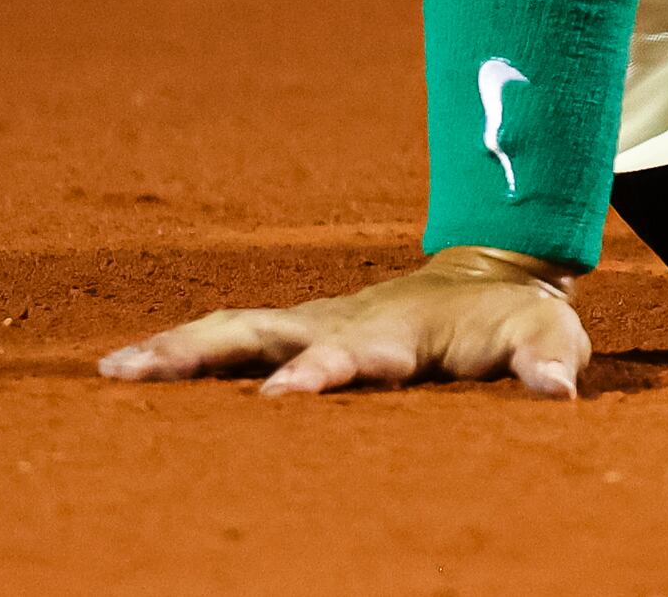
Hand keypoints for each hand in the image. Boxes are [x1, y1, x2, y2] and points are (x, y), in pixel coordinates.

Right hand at [97, 249, 592, 399]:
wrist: (493, 273)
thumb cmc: (518, 319)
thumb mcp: (547, 338)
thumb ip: (547, 363)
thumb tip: (556, 394)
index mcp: (399, 331)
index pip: (354, 353)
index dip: (323, 370)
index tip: (285, 395)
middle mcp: (343, 321)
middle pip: (265, 332)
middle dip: (208, 352)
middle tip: (144, 374)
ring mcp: (313, 322)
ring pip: (233, 330)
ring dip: (175, 350)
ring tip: (111, 374)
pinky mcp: (295, 331)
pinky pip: (228, 339)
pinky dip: (176, 351)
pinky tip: (121, 372)